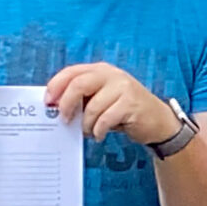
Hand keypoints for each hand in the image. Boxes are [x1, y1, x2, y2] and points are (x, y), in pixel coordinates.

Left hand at [46, 63, 177, 145]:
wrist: (158, 121)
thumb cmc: (124, 111)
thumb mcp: (102, 98)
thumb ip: (83, 97)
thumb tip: (55, 107)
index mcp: (101, 70)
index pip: (71, 72)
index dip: (55, 87)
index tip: (48, 103)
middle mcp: (112, 75)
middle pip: (78, 84)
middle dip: (66, 105)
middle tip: (64, 120)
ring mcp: (124, 88)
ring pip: (92, 107)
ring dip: (85, 124)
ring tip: (88, 131)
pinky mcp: (131, 104)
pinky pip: (105, 120)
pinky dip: (98, 131)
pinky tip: (100, 135)